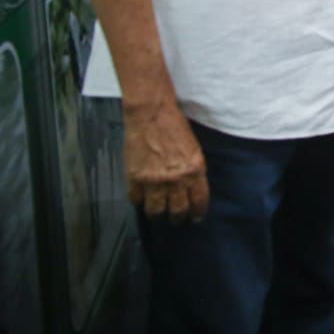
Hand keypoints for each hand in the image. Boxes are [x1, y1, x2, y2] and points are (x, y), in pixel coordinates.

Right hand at [122, 101, 208, 221]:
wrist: (151, 114)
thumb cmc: (175, 127)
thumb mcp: (194, 150)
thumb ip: (193, 171)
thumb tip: (191, 189)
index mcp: (195, 170)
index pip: (199, 200)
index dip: (197, 212)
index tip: (195, 217)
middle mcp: (176, 179)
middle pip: (177, 210)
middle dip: (178, 218)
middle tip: (176, 219)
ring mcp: (154, 180)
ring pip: (156, 210)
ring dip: (157, 215)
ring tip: (158, 214)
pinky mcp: (134, 178)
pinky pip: (136, 199)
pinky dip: (139, 201)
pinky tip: (142, 199)